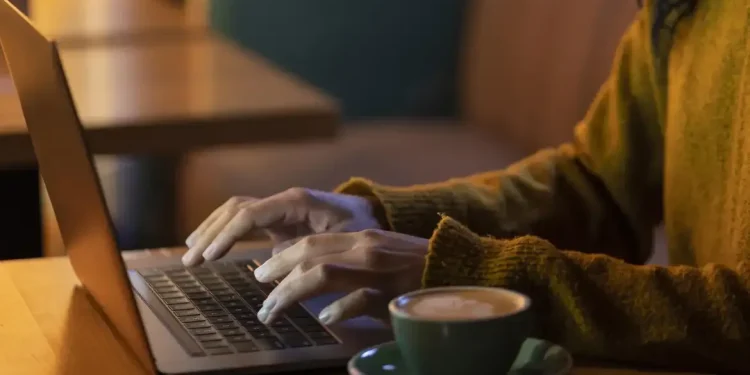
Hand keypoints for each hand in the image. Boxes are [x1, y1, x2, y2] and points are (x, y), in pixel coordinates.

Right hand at [183, 188, 381, 265]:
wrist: (375, 217)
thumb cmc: (363, 230)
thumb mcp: (343, 242)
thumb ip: (309, 252)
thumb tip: (269, 268)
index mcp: (296, 202)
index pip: (249, 213)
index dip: (225, 235)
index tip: (208, 257)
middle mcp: (283, 200)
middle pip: (235, 209)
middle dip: (210, 232)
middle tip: (190, 260)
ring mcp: (280, 207)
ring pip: (235, 211)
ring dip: (211, 230)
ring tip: (190, 253)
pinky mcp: (279, 218)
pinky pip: (244, 220)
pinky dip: (224, 230)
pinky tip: (210, 246)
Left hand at [253, 229, 427, 324]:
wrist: (462, 270)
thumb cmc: (416, 269)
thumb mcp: (380, 258)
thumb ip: (347, 262)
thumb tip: (308, 275)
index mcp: (361, 238)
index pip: (310, 242)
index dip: (280, 258)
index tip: (261, 275)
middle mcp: (366, 248)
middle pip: (308, 253)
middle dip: (275, 275)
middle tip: (259, 298)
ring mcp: (380, 270)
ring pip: (323, 273)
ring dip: (290, 293)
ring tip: (273, 312)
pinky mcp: (395, 293)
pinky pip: (360, 299)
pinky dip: (339, 308)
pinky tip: (325, 318)